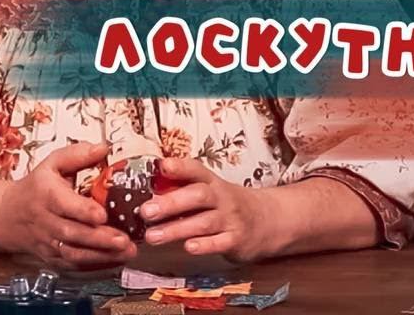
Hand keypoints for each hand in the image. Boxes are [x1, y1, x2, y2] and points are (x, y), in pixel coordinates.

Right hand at [0, 142, 137, 268]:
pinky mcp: (52, 257)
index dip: (83, 211)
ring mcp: (48, 242)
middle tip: (124, 240)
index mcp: (46, 194)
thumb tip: (103, 148)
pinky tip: (114, 260)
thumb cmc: (35, 187)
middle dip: (99, 239)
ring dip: (101, 255)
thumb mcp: (52, 163)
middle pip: (72, 233)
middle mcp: (45, 220)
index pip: (63, 204)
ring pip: (73, 254)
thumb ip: (78, 155)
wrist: (7, 215)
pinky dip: (94, 265)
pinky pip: (73, 265)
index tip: (102, 214)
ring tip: (126, 252)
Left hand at [137, 158, 274, 262]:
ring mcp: (230, 219)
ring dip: (177, 229)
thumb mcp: (209, 190)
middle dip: (171, 203)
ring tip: (153, 236)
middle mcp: (222, 198)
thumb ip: (182, 188)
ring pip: (204, 222)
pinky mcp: (237, 240)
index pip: (196, 170)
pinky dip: (204, 245)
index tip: (162, 166)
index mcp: (212, 182)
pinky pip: (220, 242)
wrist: (267, 220)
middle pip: (198, 195)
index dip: (180, 167)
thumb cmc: (226, 204)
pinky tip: (188, 247)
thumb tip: (148, 187)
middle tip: (146, 211)